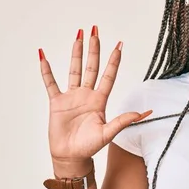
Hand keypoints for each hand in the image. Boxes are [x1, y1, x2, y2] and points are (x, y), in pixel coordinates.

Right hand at [39, 26, 151, 167]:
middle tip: (95, 31)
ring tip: (78, 37)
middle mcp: (87, 95)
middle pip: (91, 67)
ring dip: (76, 53)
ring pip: (74, 70)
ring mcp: (72, 97)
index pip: (109, 75)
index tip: (119, 45)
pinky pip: (51, 83)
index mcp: (100, 100)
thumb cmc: (90, 146)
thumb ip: (124, 121)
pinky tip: (44, 56)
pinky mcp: (57, 103)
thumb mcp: (109, 132)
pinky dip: (46, 71)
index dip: (114, 61)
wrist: (71, 156)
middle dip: (94, 49)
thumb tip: (145, 113)